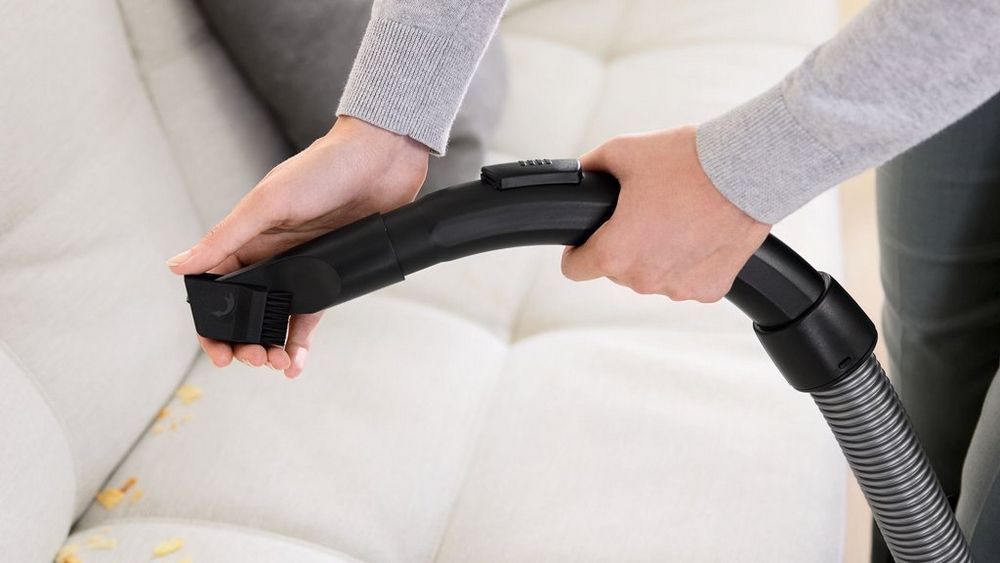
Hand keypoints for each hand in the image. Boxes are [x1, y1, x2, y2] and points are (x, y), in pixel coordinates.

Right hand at [167, 116, 428, 377]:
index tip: (217, 350)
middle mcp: (271, 255)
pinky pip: (312, 313)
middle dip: (245, 340)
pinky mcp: (333, 273)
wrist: (380, 159)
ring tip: (277, 363)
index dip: (213, 322)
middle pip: (247, 310)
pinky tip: (297, 362)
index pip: (217, 287)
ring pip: (278, 318)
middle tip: (254, 358)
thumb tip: (178, 265)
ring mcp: (303, 266)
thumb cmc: (322, 169)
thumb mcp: (268, 204)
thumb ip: (226, 238)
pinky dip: (302, 341)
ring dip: (273, 346)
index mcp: (247, 238)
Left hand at [561, 126, 769, 301]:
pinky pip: (687, 279)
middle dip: (625, 244)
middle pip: (617, 270)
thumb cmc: (690, 162)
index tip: (590, 238)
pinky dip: (690, 262)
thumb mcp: (624, 152)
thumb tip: (576, 176)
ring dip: (658, 254)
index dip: (578, 250)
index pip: (574, 269)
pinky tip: (700, 232)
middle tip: (647, 212)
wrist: (748, 170)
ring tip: (677, 217)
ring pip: (653, 275)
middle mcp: (644, 278)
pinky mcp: (708, 290)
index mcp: (615, 252)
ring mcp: (678, 288)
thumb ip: (590, 168)